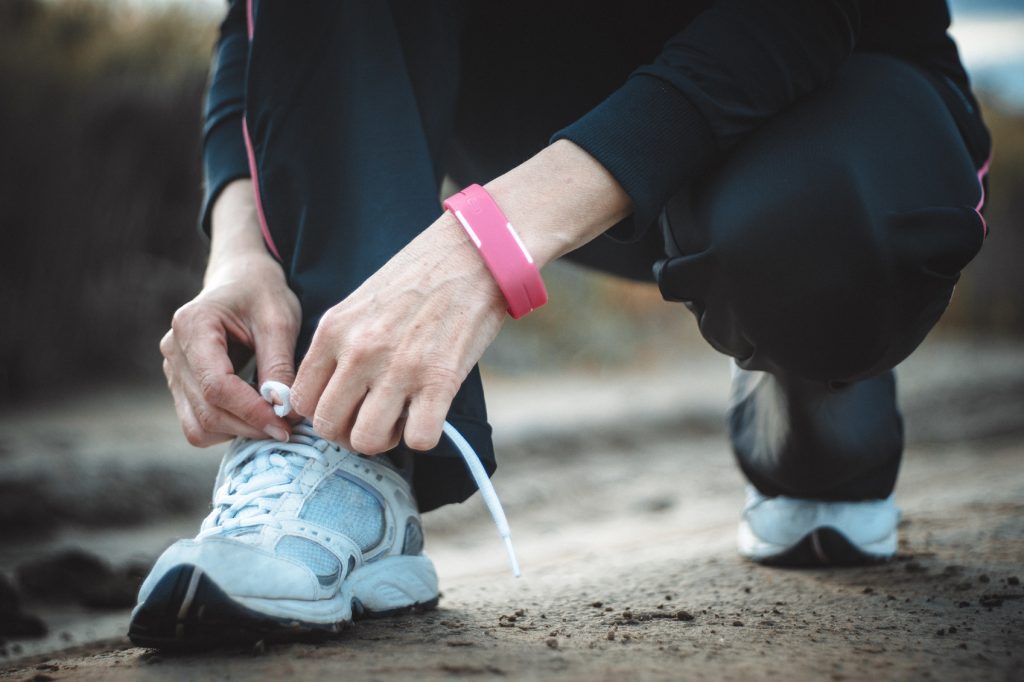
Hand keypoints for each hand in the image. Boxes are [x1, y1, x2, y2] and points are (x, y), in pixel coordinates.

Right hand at [161, 179, 300, 446]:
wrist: (240, 279)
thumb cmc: (261, 292)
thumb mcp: (279, 320)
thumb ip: (279, 363)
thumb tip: (282, 408)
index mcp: (193, 325)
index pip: (216, 385)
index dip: (251, 412)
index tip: (285, 424)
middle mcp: (174, 350)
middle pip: (206, 411)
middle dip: (250, 426)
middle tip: (289, 427)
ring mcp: (173, 370)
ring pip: (199, 425)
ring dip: (238, 432)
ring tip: (274, 422)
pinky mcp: (181, 385)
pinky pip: (198, 423)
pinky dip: (228, 429)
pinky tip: (255, 416)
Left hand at [291, 212, 506, 453]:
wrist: (471, 254)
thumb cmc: (418, 279)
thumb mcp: (359, 304)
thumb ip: (339, 346)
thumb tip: (330, 393)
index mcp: (333, 331)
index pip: (302, 400)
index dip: (324, 413)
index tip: (346, 408)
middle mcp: (359, 351)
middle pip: (329, 427)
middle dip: (350, 433)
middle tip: (374, 418)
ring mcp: (398, 367)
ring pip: (368, 440)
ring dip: (386, 439)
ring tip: (402, 417)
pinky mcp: (440, 379)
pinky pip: (419, 439)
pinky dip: (423, 436)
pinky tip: (430, 414)